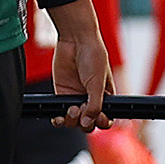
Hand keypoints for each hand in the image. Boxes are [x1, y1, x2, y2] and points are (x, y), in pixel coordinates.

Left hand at [46, 0, 114, 131]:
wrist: (76, 40)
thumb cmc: (93, 56)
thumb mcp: (97, 82)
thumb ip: (94, 104)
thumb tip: (88, 122)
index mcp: (106, 97)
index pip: (106, 118)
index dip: (102, 122)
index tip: (98, 118)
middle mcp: (91, 99)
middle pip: (89, 123)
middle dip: (86, 122)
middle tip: (82, 111)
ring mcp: (77, 98)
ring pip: (74, 121)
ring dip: (72, 121)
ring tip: (71, 109)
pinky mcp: (63, 94)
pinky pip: (60, 113)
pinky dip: (59, 119)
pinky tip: (58, 118)